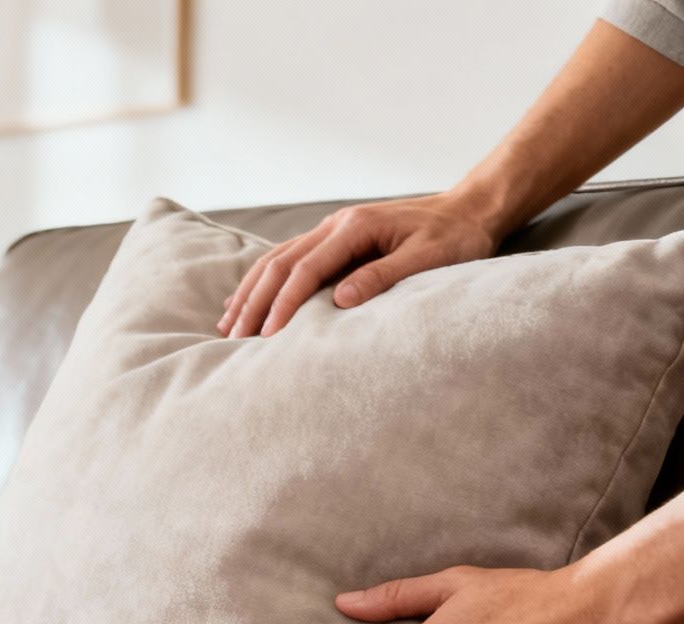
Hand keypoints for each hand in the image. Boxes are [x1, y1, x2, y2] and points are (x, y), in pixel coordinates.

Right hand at [217, 192, 499, 337]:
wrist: (472, 209)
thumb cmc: (457, 235)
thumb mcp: (428, 257)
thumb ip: (383, 276)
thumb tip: (340, 301)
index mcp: (355, 227)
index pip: (306, 269)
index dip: (284, 303)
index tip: (268, 336)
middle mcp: (337, 224)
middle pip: (280, 264)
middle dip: (255, 302)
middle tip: (235, 338)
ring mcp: (333, 229)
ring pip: (276, 259)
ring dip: (251, 292)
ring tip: (229, 324)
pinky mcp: (336, 238)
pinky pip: (288, 259)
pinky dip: (263, 281)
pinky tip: (247, 299)